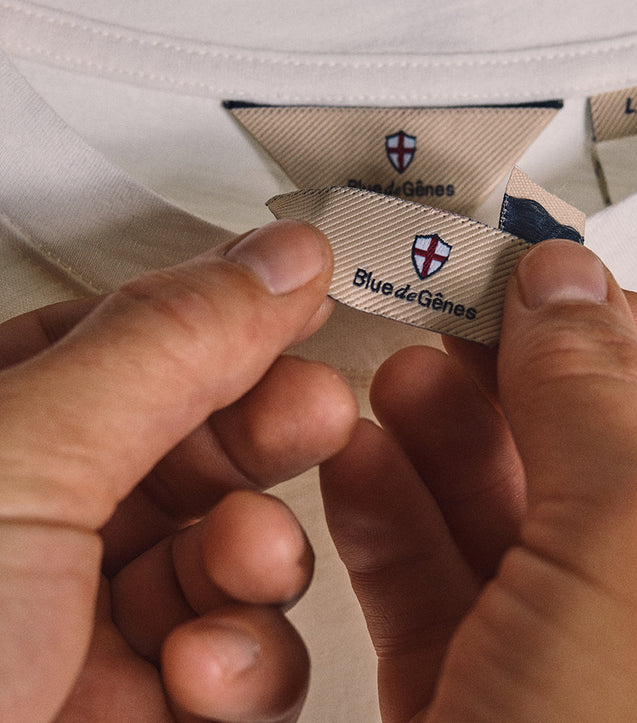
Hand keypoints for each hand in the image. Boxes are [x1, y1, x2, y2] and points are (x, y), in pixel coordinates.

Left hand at [0, 221, 357, 722]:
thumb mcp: (23, 459)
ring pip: (231, 552)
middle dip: (265, 428)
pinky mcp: (135, 717)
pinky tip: (204, 672)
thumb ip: (169, 343)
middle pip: (197, 439)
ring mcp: (88, 626)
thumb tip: (282, 256)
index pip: (136, 335)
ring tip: (243, 561)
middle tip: (312, 414)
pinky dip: (243, 664)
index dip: (225, 315)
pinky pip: (235, 667)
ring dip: (259, 553)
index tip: (308, 297)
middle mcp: (38, 523)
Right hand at [322, 239, 636, 720]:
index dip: (636, 335)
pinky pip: (440, 591)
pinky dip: (394, 521)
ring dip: (442, 439)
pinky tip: (362, 461)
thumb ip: (597, 395)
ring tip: (402, 378)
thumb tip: (567, 286)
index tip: (546, 283)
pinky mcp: (482, 708)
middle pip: (603, 459)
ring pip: (511, 522)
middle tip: (458, 313)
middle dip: (517, 381)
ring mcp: (585, 676)